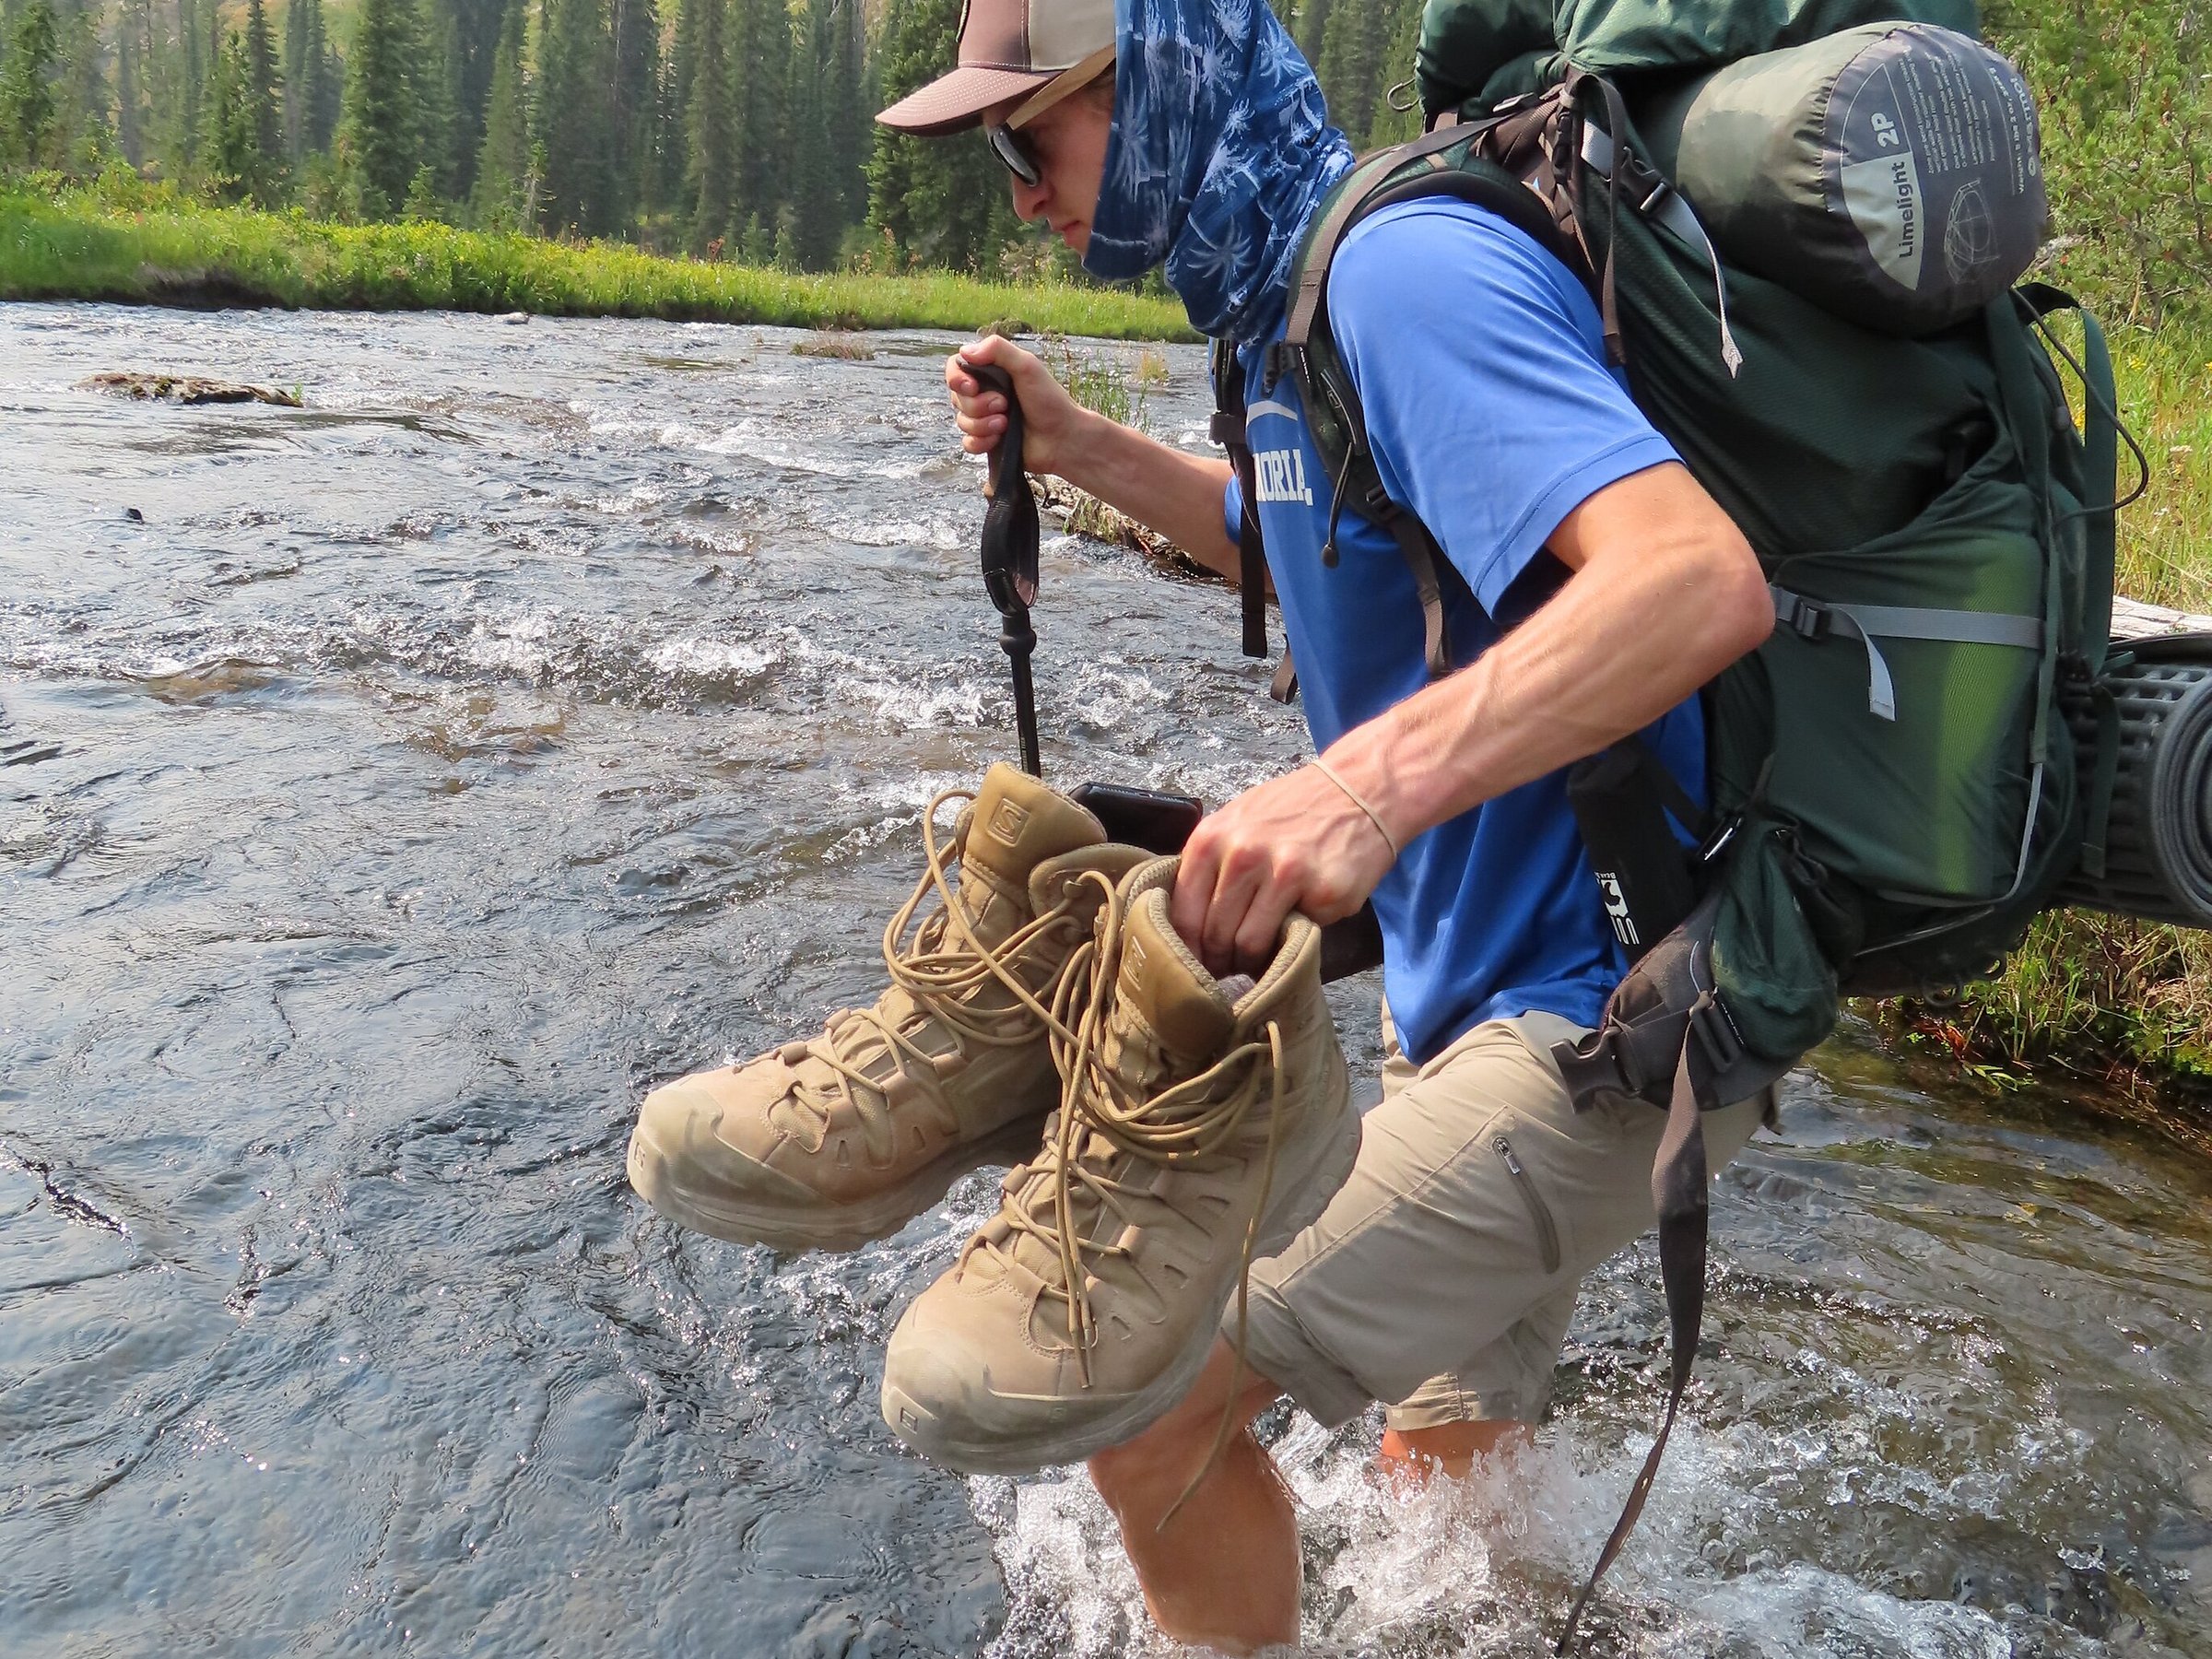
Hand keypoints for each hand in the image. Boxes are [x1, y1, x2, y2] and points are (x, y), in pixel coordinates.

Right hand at [946, 333, 1090, 479]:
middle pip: (957, 398)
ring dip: (983, 425)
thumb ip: (998, 350)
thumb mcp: (1027, 366)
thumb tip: (965, 351)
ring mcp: (985, 419)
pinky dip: (981, 442)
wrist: (1062, 438)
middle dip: (978, 405)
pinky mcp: (987, 441)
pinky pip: (968, 443)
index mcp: (991, 372)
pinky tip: (999, 439)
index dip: (956, 378)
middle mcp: (985, 394)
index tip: (971, 386)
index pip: (956, 368)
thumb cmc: (1050, 401)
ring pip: (961, 422)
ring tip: (1006, 424)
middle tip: (1004, 405)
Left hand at [1170, 762, 1398, 978]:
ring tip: (1257, 959)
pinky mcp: (1324, 893)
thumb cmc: (1291, 810)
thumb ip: (1210, 865)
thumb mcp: (1236, 822)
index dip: (1188, 950)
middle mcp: (1243, 855)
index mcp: (1212, 838)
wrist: (1358, 790)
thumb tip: (1188, 927)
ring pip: (1250, 944)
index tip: (1195, 965)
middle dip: (1220, 960)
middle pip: (1215, 935)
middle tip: (1228, 968)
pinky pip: (1296, 934)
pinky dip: (1294, 937)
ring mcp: (1285, 874)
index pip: (1184, 915)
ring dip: (1251, 960)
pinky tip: (1298, 923)